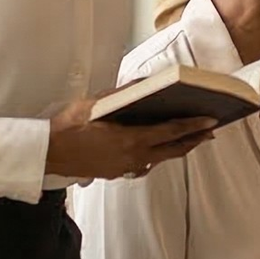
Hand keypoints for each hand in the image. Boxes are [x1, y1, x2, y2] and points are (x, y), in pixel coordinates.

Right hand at [43, 99, 215, 181]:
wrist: (49, 153)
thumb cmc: (68, 127)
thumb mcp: (96, 104)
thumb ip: (123, 95)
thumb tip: (144, 85)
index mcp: (130, 139)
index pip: (171, 132)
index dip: (193, 126)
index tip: (211, 120)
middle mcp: (133, 157)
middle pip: (173, 150)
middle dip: (194, 139)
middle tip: (210, 131)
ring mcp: (125, 168)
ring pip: (160, 159)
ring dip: (178, 149)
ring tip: (190, 139)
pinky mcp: (117, 173)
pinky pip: (145, 165)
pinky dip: (158, 156)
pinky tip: (158, 150)